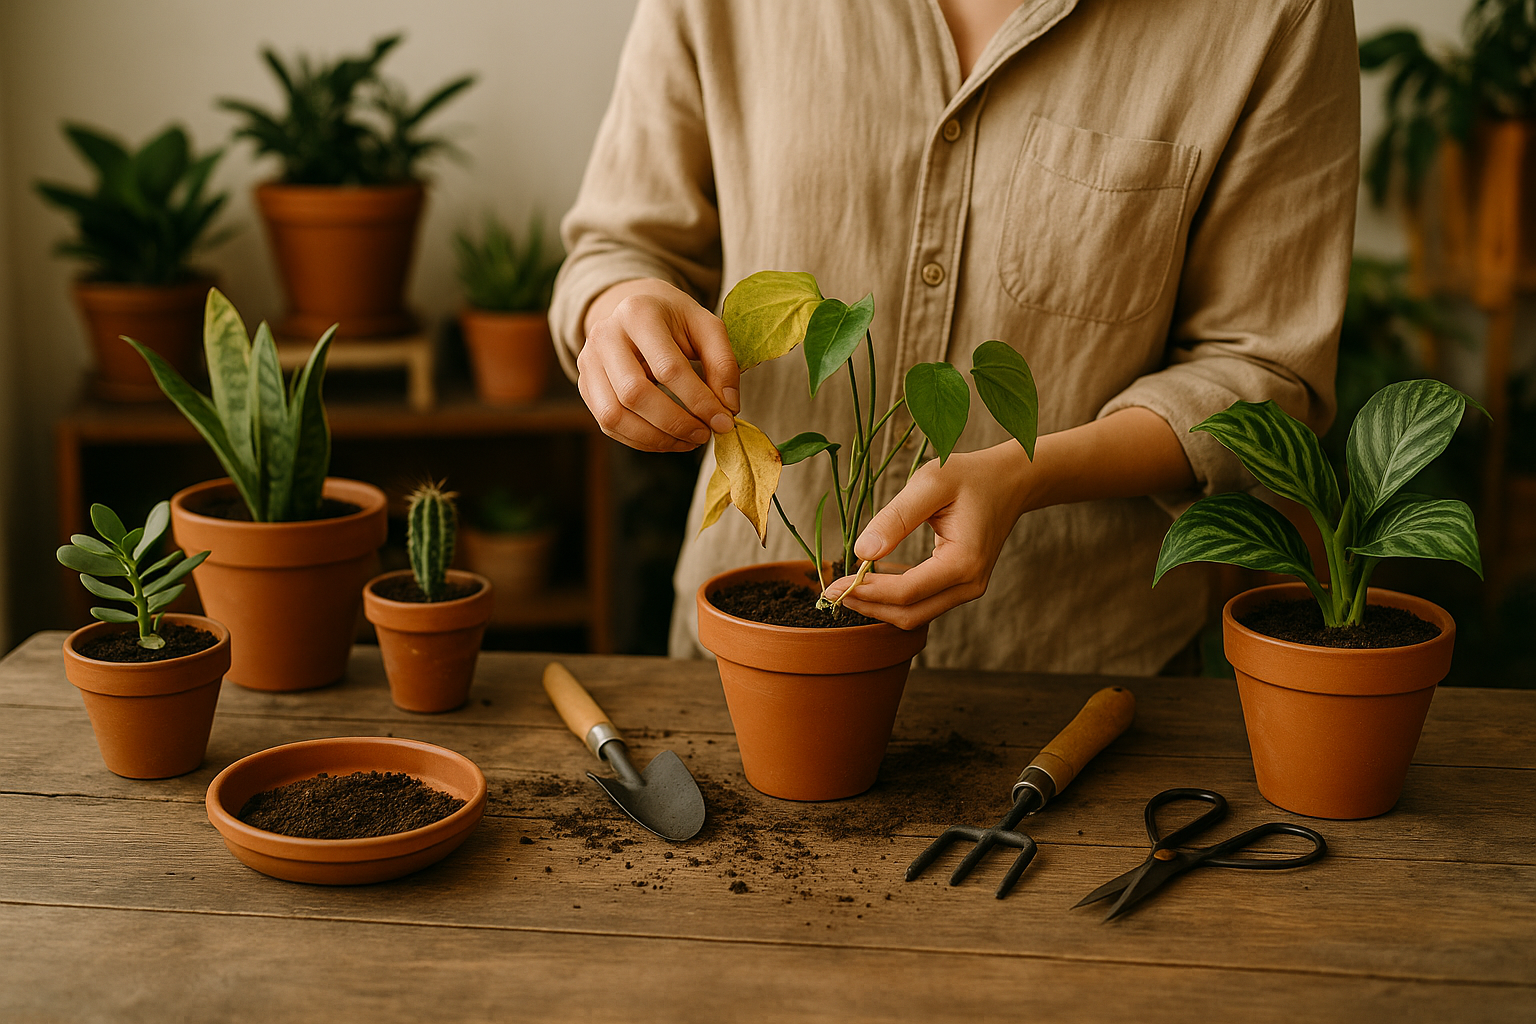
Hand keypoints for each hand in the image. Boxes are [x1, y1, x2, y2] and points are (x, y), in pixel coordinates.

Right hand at [577, 279, 740, 451]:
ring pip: (614, 415)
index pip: (668, 368)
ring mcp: (588, 362)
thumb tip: (728, 407)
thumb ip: (723, 363)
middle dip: (675, 423)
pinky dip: (641, 441)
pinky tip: (669, 439)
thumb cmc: (675, 321)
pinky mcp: (585, 385)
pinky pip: (609, 425)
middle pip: (635, 394)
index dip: (699, 401)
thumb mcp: (707, 327)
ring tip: (689, 441)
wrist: (635, 310)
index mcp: (638, 314)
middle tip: (705, 434)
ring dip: (656, 438)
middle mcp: (604, 336)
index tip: (724, 421)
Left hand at [822, 407, 1195, 628]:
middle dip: (869, 607)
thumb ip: (896, 517)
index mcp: (964, 563)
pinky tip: (871, 580)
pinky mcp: (962, 587)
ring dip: (879, 606)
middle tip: (832, 591)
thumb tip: (861, 552)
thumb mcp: (930, 483)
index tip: (834, 583)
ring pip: (916, 615)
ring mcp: (969, 590)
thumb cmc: (968, 476)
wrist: (1010, 480)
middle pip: (910, 614)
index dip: (867, 591)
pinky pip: (923, 604)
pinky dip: (894, 599)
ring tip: (847, 586)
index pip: (907, 592)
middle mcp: (970, 585)